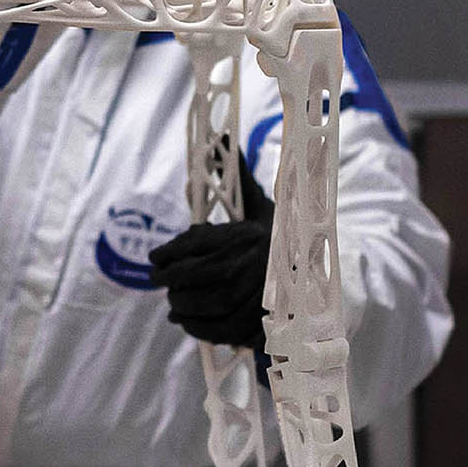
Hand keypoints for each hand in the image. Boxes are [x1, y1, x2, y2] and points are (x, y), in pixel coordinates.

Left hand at [148, 153, 274, 347]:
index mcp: (252, 233)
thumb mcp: (261, 204)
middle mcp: (257, 263)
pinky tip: (185, 321)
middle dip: (171, 279)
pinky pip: (224, 329)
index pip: (200, 241)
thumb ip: (237, 175)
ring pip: (210, 303)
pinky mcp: (265, 323)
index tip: (154, 258)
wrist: (313, 273)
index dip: (170, 251)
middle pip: (201, 274)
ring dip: (182, 305)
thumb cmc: (279, 234)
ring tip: (171, 303)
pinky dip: (198, 328)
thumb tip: (221, 137)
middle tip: (157, 281)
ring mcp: (263, 295)